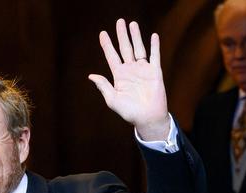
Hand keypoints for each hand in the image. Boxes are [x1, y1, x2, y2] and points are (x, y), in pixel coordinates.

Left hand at [89, 18, 169, 140]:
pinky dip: (154, 46)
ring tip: (132, 24)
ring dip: (136, 36)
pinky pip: (154, 56)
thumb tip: (91, 76)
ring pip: (138, 48)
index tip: (102, 34)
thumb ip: (103, 86)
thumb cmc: (129, 111)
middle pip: (125, 48)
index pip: (112, 56)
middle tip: (119, 21)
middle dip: (122, 35)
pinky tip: (152, 35)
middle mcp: (130, 70)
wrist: (147, 117)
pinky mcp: (155, 72)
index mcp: (119, 76)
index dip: (107, 45)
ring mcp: (143, 70)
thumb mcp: (112, 99)